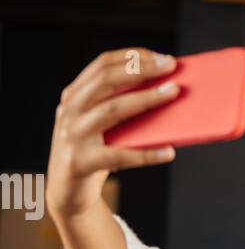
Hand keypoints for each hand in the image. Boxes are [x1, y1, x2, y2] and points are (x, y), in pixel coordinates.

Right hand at [46, 47, 178, 221]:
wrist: (66, 191)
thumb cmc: (94, 152)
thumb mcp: (99, 124)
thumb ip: (119, 106)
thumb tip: (167, 92)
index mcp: (74, 95)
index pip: (102, 64)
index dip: (133, 57)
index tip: (162, 57)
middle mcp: (70, 110)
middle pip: (106, 80)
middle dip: (141, 70)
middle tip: (171, 67)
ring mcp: (72, 135)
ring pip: (112, 110)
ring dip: (146, 99)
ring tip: (173, 93)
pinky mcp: (81, 162)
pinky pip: (119, 156)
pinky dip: (146, 154)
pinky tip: (168, 152)